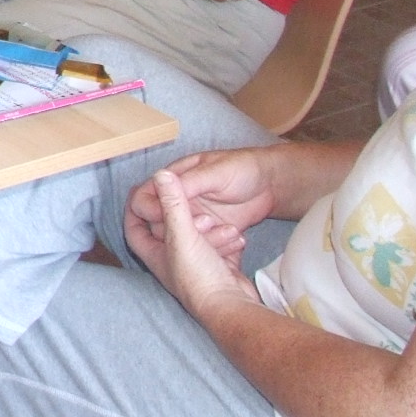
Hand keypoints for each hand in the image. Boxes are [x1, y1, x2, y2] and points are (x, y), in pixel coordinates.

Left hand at [126, 166, 260, 317]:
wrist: (233, 308)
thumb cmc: (200, 277)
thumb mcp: (183, 235)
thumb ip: (173, 203)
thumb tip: (161, 173)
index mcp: (154, 254)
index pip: (134, 227)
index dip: (135, 208)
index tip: (144, 189)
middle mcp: (172, 260)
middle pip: (171, 229)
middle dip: (186, 216)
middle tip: (201, 212)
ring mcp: (196, 265)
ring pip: (200, 237)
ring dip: (213, 230)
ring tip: (228, 228)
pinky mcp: (218, 268)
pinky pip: (220, 247)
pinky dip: (228, 240)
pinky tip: (239, 238)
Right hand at [127, 148, 278, 256]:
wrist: (271, 185)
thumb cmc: (243, 169)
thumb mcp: (216, 172)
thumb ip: (188, 180)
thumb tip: (159, 177)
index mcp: (174, 180)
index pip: (145, 198)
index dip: (151, 209)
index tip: (167, 217)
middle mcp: (178, 201)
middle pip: (156, 222)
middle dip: (174, 229)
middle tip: (204, 225)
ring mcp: (193, 217)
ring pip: (178, 237)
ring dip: (198, 239)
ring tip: (225, 231)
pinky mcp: (208, 231)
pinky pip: (199, 244)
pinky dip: (212, 247)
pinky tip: (232, 241)